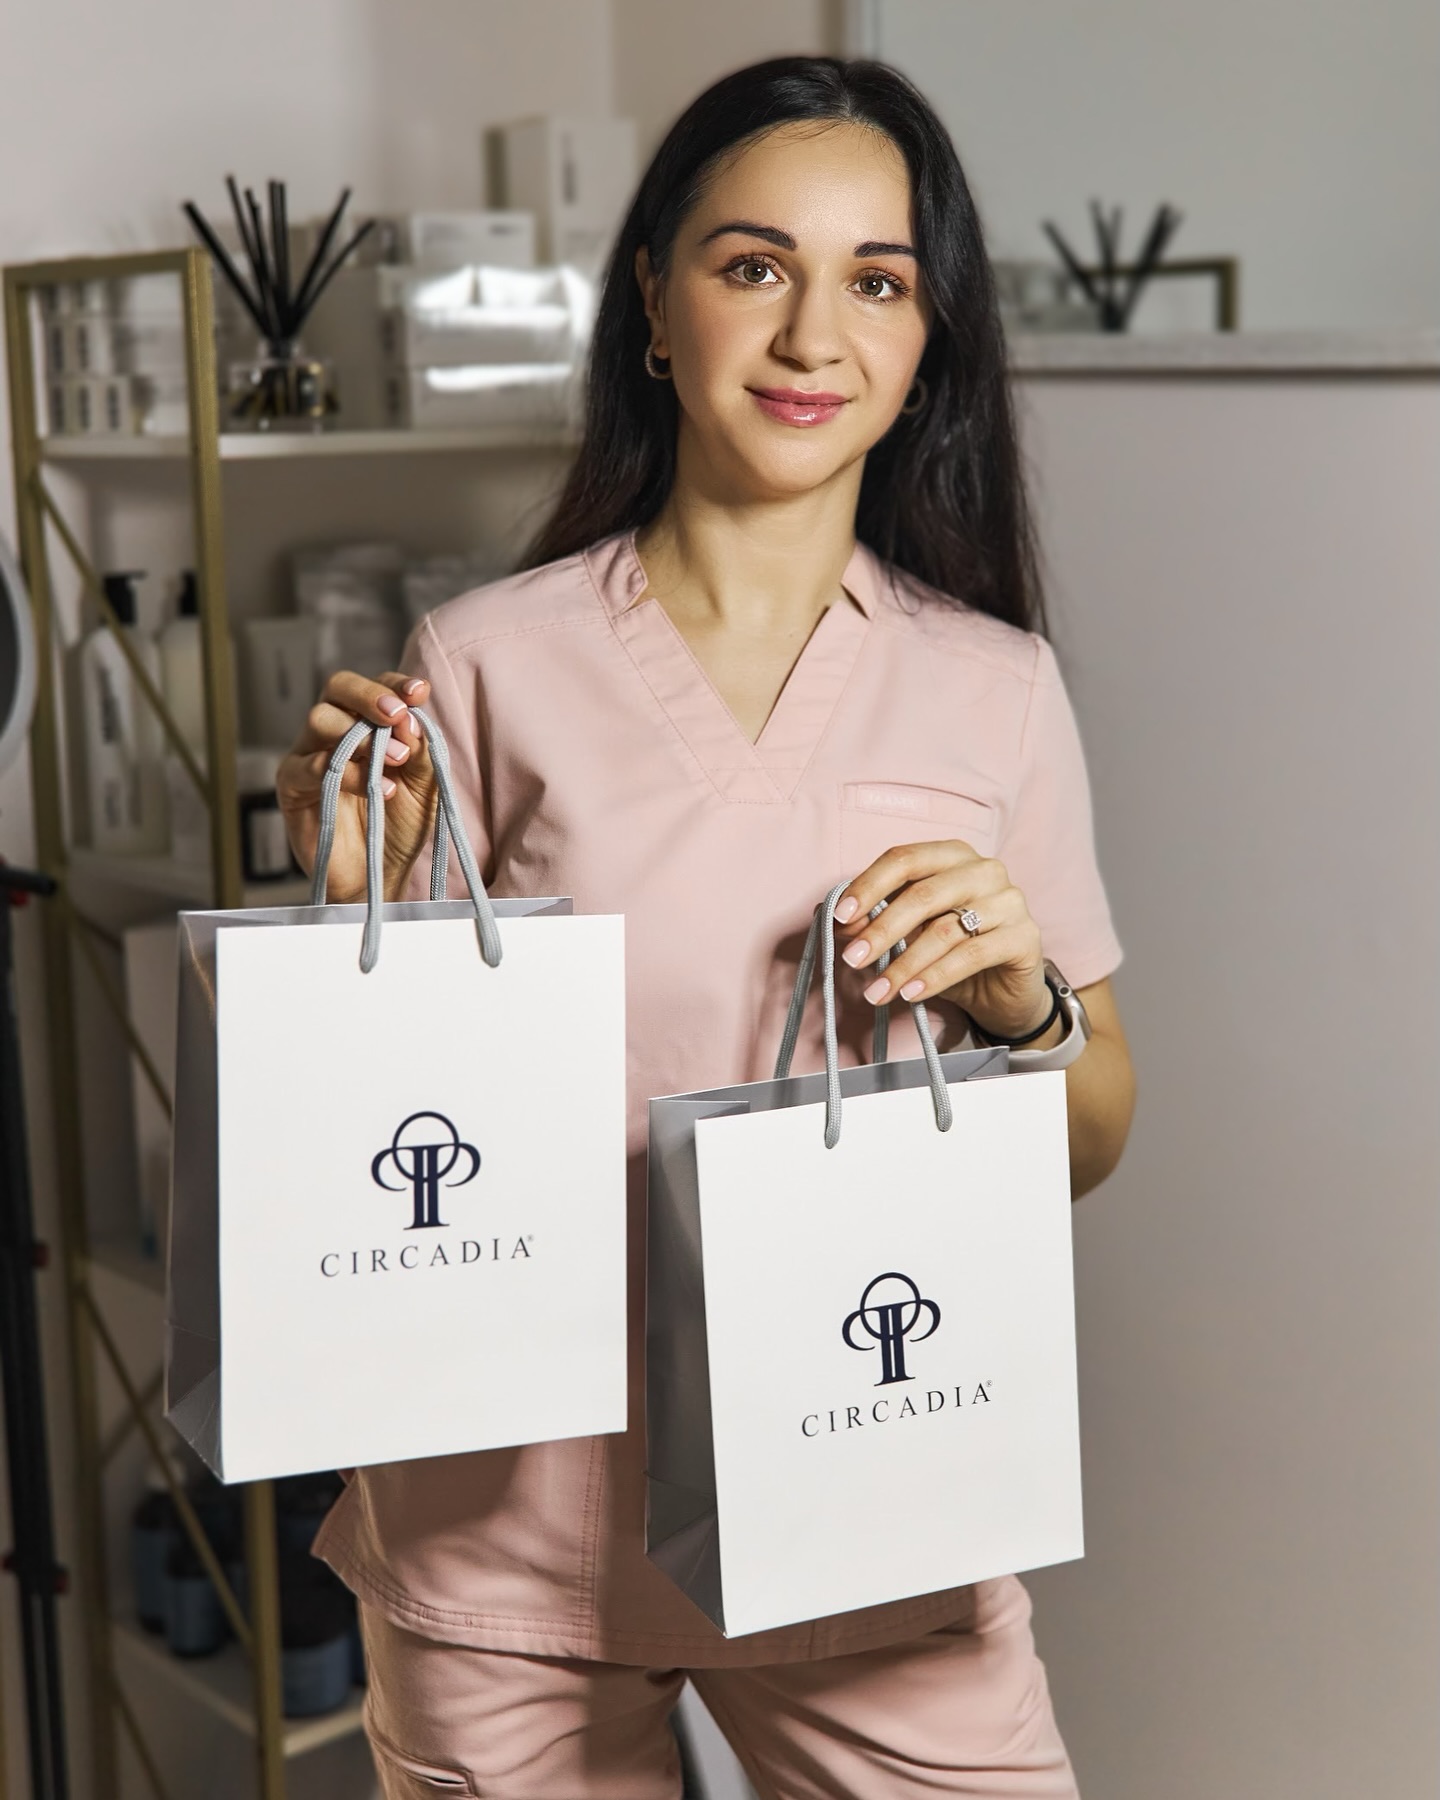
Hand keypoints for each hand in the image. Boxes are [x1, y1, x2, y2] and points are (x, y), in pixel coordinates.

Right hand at [277, 671, 434, 902]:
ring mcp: (308, 755)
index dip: (394, 684)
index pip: (374, 687)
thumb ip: (421, 751)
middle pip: (338, 688)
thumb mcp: (425, 786)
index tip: (419, 692)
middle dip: (370, 695)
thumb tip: (412, 719)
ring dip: (362, 734)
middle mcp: (333, 732)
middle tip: (397, 714)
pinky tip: (380, 789)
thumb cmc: (398, 827)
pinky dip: (349, 773)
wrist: (378, 877)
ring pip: (320, 719)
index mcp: (365, 724)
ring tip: (397, 760)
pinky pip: (311, 766)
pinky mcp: (292, 786)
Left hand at [834, 840, 1052, 1040]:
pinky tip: (911, 994)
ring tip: (877, 990)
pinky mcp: (1024, 936)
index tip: (840, 916)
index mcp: (953, 855)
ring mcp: (1009, 901)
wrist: (1004, 992)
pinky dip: (935, 977)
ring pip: (945, 929)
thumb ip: (877, 920)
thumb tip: (837, 920)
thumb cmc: (953, 953)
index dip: (868, 886)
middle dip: (881, 930)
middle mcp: (985, 869)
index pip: (904, 859)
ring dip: (904, 964)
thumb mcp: (911, 934)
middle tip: (851, 959)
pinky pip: (971, 955)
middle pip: (922, 894)